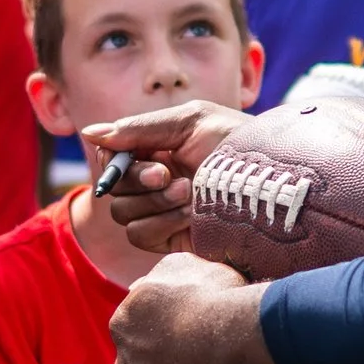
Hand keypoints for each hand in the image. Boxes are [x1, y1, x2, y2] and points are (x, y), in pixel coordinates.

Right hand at [79, 101, 256, 254]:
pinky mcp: (173, 241)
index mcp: (160, 150)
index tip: (145, 157)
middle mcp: (159, 182)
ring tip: (190, 193)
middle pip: (114, 187)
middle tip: (169, 175)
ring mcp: (165, 213)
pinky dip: (161, 223)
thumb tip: (90, 133)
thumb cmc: (238, 145)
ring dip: (154, 202)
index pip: (115, 157)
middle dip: (137, 180)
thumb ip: (138, 128)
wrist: (273, 186)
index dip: (118, 160)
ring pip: (123, 213)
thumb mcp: (189, 122)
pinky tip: (192, 217)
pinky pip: (139, 235)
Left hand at [109, 250, 298, 363]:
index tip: (191, 319)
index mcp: (123, 323)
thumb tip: (148, 285)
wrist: (241, 349)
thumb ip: (158, 278)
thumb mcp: (183, 266)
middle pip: (144, 360)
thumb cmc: (215, 301)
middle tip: (202, 348)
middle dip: (166, 355)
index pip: (138, 321)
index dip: (166, 319)